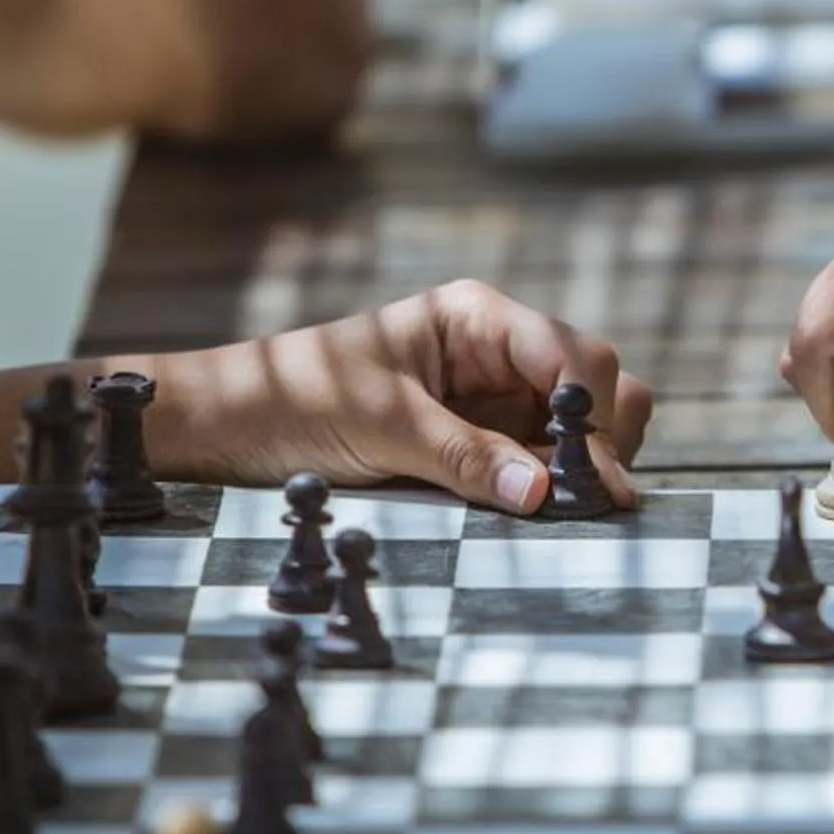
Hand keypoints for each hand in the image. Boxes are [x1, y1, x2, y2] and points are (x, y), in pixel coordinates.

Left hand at [153, 281, 652, 514]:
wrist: (232, 425)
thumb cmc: (297, 399)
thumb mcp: (380, 425)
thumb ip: (465, 456)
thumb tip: (542, 493)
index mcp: (479, 319)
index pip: (579, 358)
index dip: (596, 419)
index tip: (592, 484)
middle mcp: (500, 352)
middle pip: (600, 388)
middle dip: (601, 444)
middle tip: (577, 505)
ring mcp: (497, 399)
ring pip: (583, 430)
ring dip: (578, 472)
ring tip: (547, 512)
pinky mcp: (484, 441)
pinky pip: (543, 463)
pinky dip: (550, 489)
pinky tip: (529, 513)